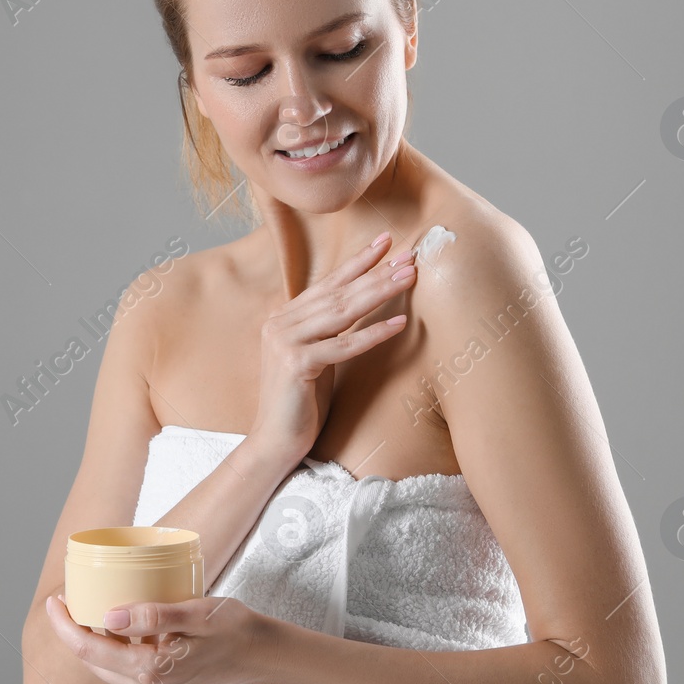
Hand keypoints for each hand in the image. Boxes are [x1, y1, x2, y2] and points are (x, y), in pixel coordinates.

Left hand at [44, 593, 268, 683]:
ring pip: (111, 671)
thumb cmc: (235, 628)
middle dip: (78, 633)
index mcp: (154, 672)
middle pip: (96, 664)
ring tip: (94, 610)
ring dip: (100, 643)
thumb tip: (108, 616)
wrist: (264, 657)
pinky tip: (124, 630)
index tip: (53, 602)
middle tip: (70, 599)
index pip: (91, 652)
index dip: (65, 627)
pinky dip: (121, 653)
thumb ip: (152, 616)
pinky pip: (129, 675)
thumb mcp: (196, 612)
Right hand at [249, 232, 416, 464]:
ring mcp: (284, 342)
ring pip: (341, 312)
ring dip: (379, 292)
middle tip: (410, 256)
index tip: (386, 242)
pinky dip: (373, 334)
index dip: (358, 261)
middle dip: (376, 272)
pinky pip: (343, 346)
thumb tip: (361, 304)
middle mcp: (280, 323)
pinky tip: (400, 322)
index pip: (327, 284)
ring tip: (410, 277)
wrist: (273, 442)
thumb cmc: (301, 403)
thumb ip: (328, 330)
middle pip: (338, 292)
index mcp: (284, 318)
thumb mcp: (316, 357)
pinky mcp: (294, 364)